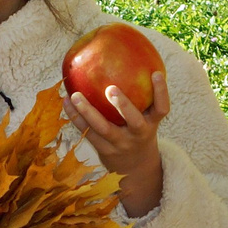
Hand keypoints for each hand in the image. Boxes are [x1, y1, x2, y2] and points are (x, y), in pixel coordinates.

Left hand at [65, 67, 170, 217]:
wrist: (134, 169)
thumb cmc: (138, 132)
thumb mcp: (147, 118)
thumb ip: (143, 96)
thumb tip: (133, 59)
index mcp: (152, 124)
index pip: (162, 108)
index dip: (161, 92)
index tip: (156, 73)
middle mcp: (138, 135)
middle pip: (134, 121)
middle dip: (124, 106)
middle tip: (111, 89)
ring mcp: (120, 144)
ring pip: (104, 129)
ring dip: (88, 112)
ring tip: (75, 95)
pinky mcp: (103, 150)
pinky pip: (88, 132)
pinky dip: (75, 117)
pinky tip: (65, 102)